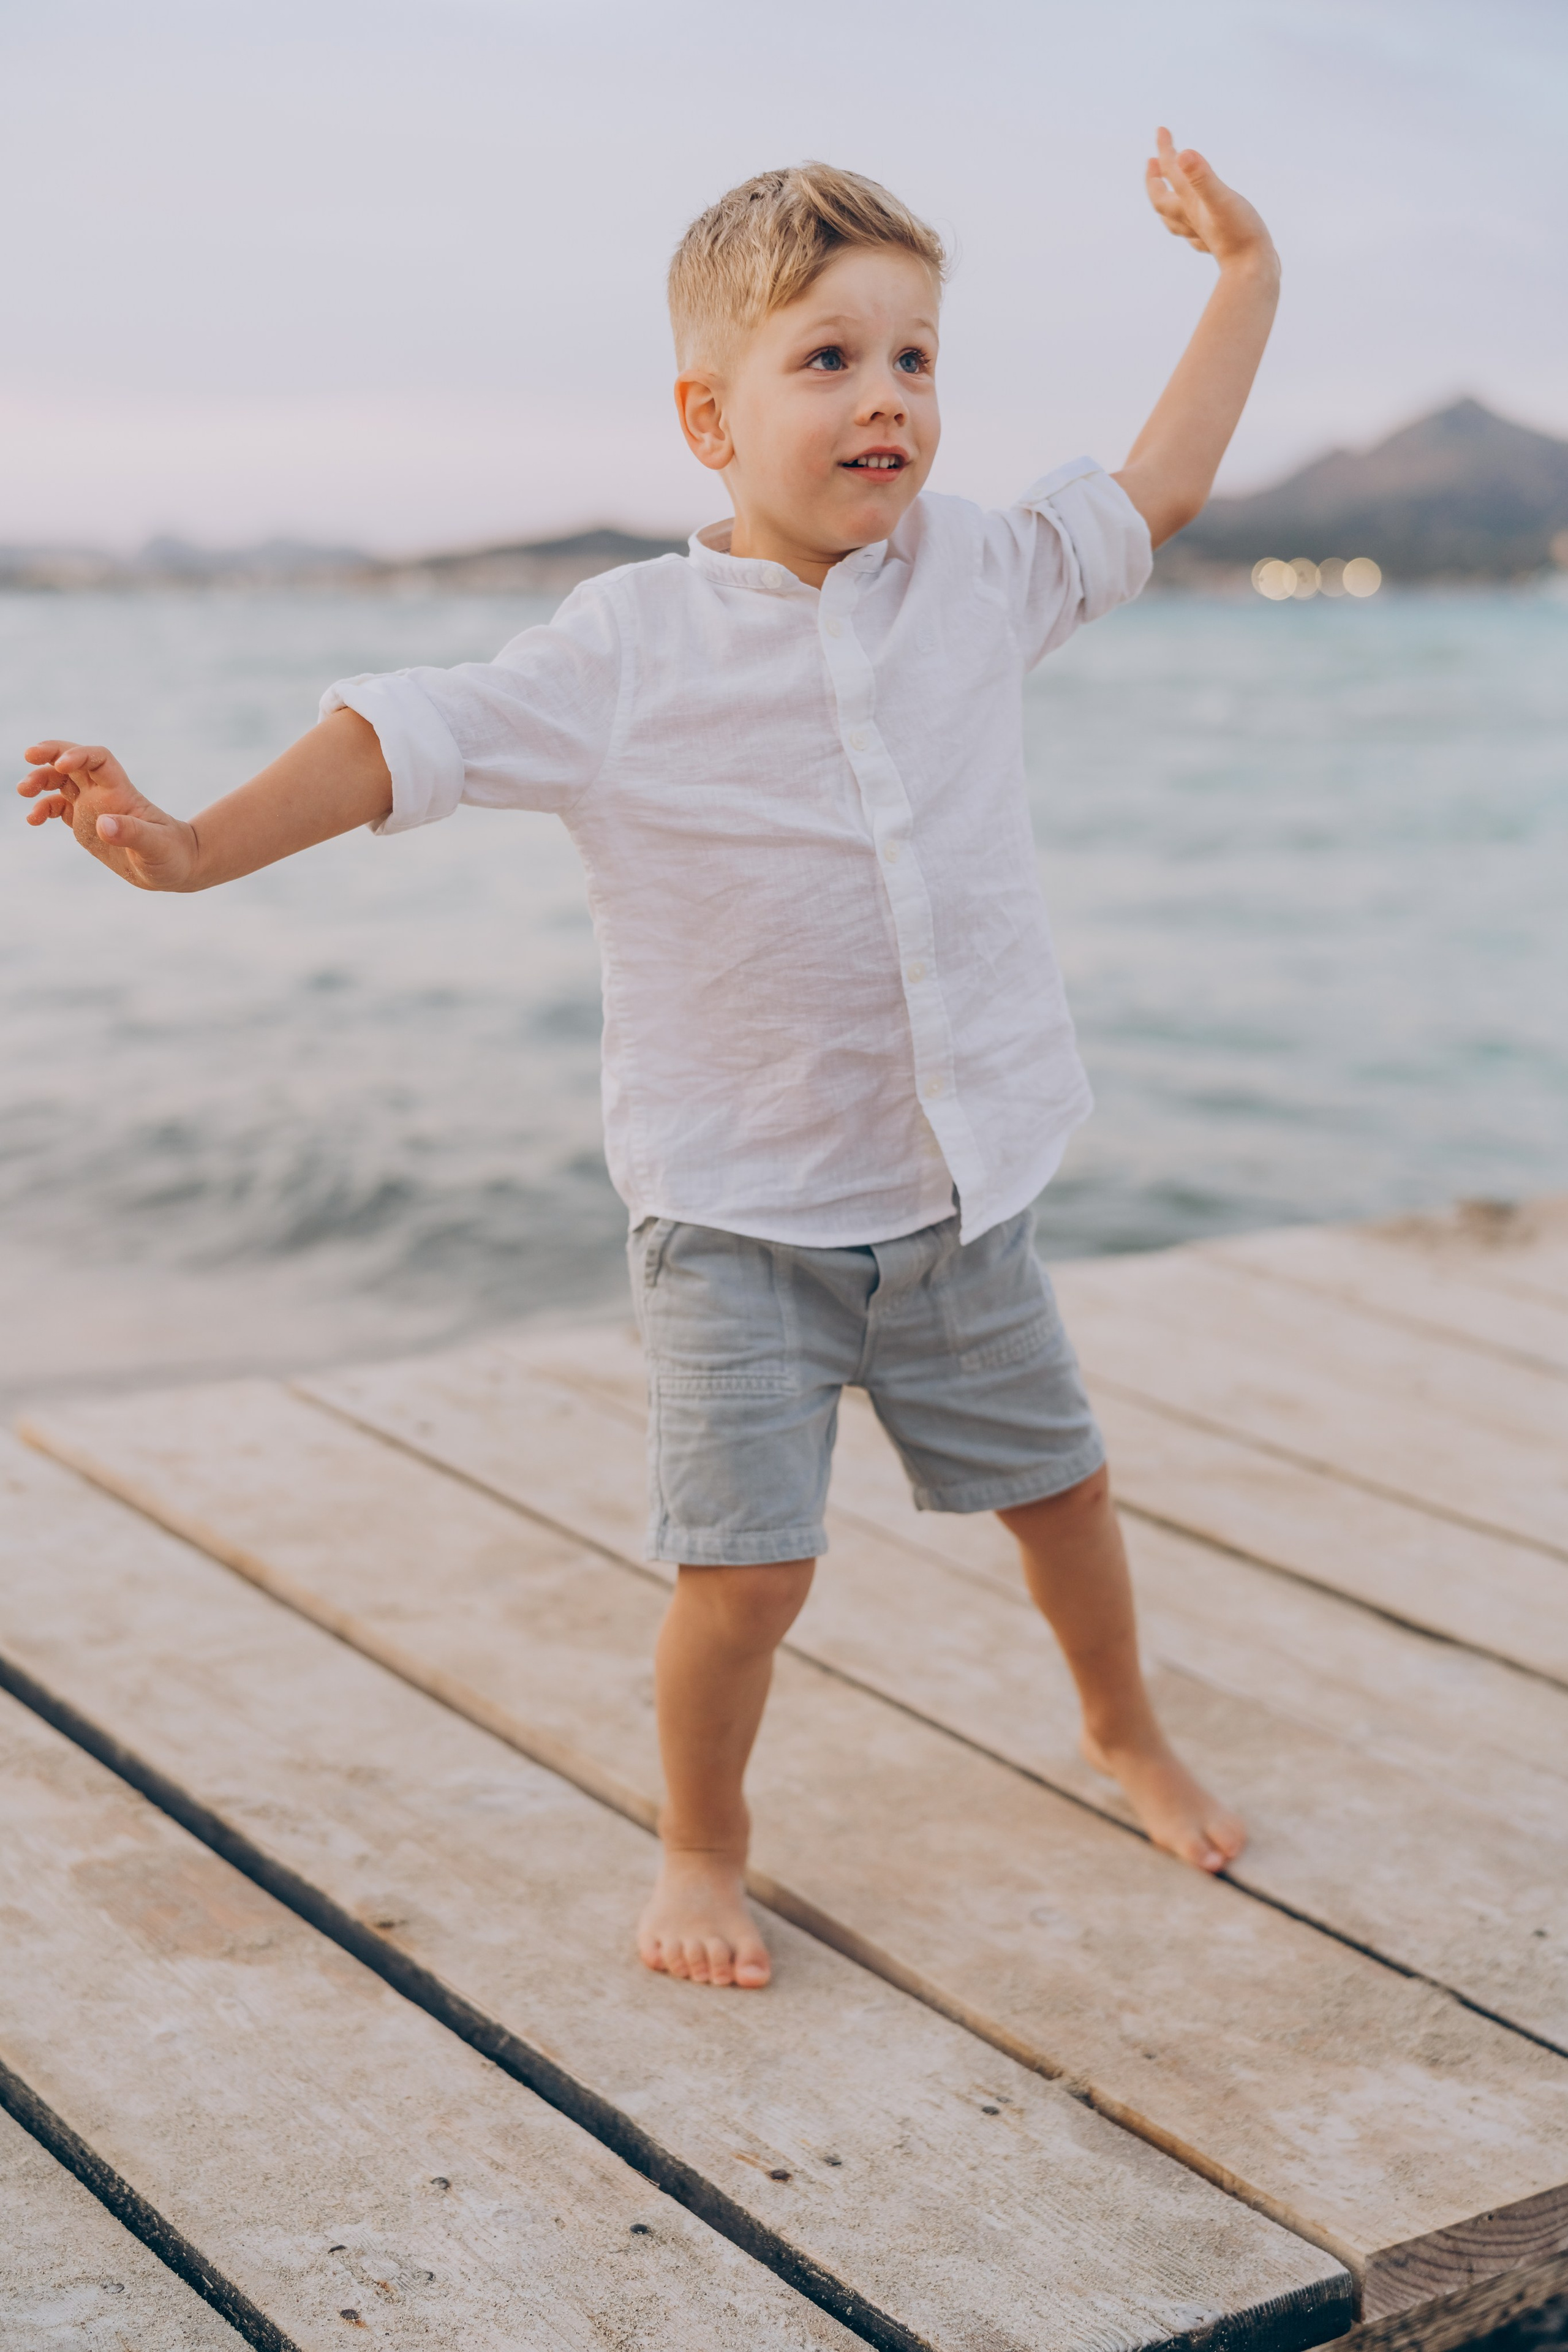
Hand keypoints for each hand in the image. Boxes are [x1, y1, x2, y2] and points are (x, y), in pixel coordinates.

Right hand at [17, 740, 198, 890]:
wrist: (175, 867)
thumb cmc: (172, 855)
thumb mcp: (156, 847)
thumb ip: (132, 834)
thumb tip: (103, 825)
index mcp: (121, 792)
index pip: (98, 759)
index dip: (79, 755)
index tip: (61, 764)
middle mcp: (104, 794)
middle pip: (74, 761)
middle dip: (50, 754)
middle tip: (28, 756)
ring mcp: (93, 807)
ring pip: (61, 782)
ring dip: (41, 780)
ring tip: (24, 792)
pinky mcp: (84, 824)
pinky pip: (58, 808)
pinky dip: (43, 808)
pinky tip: (33, 820)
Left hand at [1145, 127, 1273, 271]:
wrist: (1254, 271)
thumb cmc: (1239, 234)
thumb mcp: (1221, 199)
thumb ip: (1201, 177)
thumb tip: (1183, 154)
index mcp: (1190, 205)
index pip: (1170, 172)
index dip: (1165, 149)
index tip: (1161, 129)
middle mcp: (1191, 219)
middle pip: (1163, 198)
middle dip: (1156, 178)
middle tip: (1153, 161)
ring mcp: (1203, 233)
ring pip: (1175, 218)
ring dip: (1167, 201)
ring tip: (1167, 190)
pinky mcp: (1218, 243)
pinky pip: (1195, 233)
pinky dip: (1189, 224)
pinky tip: (1194, 225)